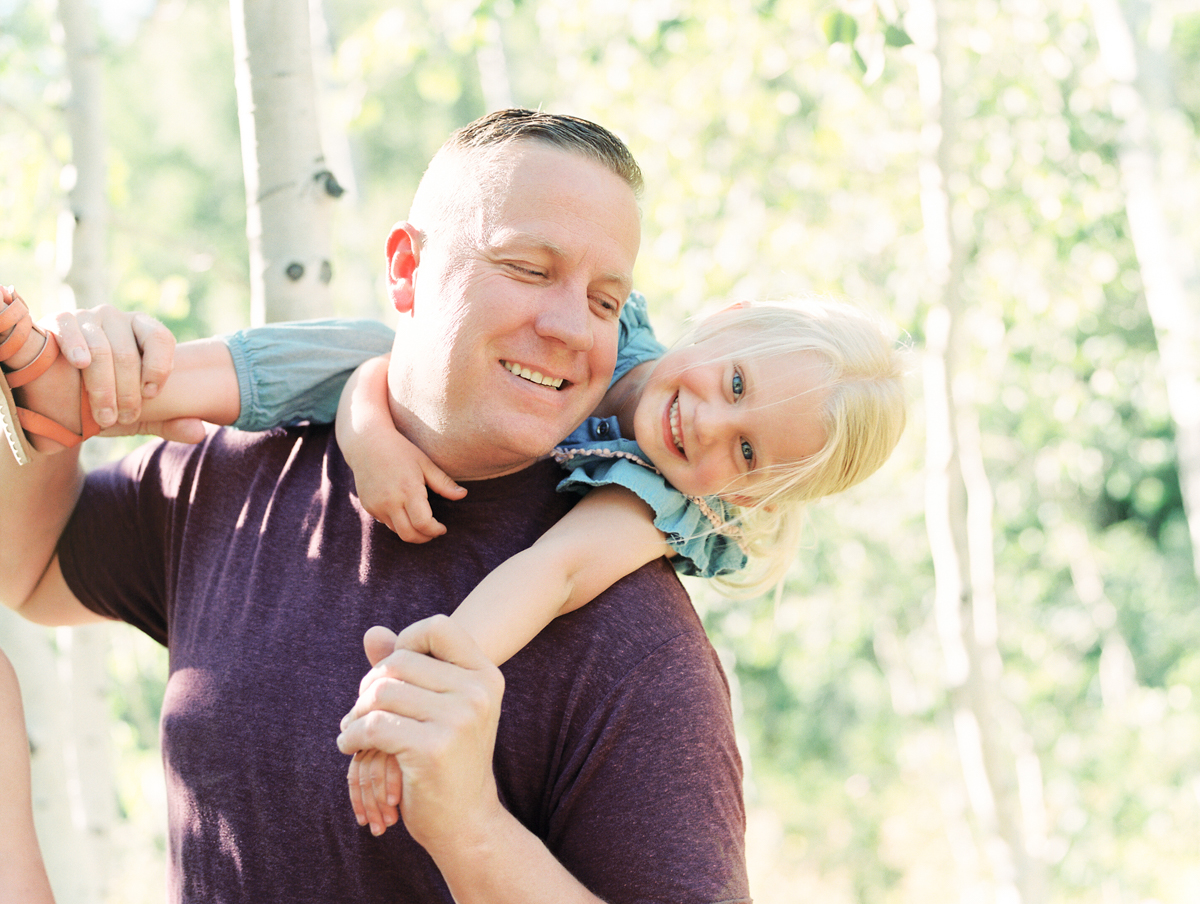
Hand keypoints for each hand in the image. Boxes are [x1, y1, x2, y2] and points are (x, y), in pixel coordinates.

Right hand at [49, 306, 205, 444]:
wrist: (62, 394)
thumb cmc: (110, 399)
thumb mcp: (140, 414)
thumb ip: (170, 422)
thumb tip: (200, 432)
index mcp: (144, 330)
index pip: (160, 338)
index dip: (158, 367)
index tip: (151, 394)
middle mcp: (118, 319)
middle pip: (128, 353)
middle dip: (128, 392)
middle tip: (126, 418)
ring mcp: (88, 317)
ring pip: (101, 349)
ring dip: (103, 387)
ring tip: (104, 417)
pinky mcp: (60, 321)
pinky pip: (70, 330)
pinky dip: (76, 346)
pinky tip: (80, 364)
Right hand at [336, 356, 465, 542]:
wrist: (366, 442)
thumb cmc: (400, 450)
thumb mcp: (425, 463)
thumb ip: (444, 483)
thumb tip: (463, 495)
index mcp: (408, 490)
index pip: (423, 524)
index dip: (435, 530)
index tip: (442, 528)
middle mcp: (390, 501)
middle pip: (409, 535)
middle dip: (424, 538)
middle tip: (434, 532)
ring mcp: (376, 505)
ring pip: (397, 531)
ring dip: (411, 531)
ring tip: (422, 522)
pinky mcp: (368, 506)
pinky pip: (386, 522)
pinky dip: (398, 522)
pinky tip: (404, 511)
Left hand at [337, 616, 505, 854]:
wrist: (465, 821)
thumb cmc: (447, 758)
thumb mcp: (438, 707)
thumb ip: (408, 667)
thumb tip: (372, 631)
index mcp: (486, 675)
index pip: (438, 627)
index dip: (406, 640)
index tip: (393, 673)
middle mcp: (478, 693)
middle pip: (400, 661)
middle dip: (370, 685)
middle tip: (362, 710)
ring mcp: (459, 720)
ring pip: (382, 693)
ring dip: (356, 712)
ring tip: (353, 729)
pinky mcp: (432, 749)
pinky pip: (372, 726)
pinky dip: (350, 736)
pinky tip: (348, 746)